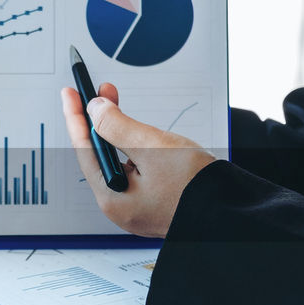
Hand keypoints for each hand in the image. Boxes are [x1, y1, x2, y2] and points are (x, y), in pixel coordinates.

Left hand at [60, 83, 216, 236]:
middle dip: (100, 120)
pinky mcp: (153, 203)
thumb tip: (95, 110)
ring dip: (118, 132)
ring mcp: (137, 207)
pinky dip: (134, 149)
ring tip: (120, 106)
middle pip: (101, 156)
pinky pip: (135, 171)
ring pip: (119, 162)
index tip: (70, 92)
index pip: (86, 149)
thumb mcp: (152, 147)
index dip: (76, 116)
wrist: (233, 214)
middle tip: (104, 90)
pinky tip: (141, 135)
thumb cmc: (196, 187)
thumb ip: (118, 126)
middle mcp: (119, 206)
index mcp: (112, 198)